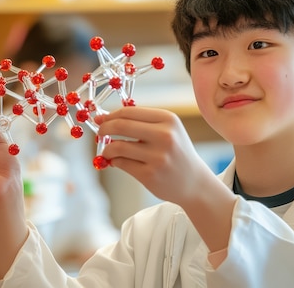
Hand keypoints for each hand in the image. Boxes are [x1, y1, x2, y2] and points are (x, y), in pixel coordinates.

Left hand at [95, 107, 213, 205]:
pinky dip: (114, 161)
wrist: (194, 181)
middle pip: (121, 125)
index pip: (129, 112)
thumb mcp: (168, 130)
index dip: (110, 115)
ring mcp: (158, 156)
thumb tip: (105, 118)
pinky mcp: (150, 175)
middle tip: (99, 133)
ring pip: (118, 147)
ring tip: (108, 151)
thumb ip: (141, 122)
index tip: (101, 119)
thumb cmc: (175, 152)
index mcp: (168, 119)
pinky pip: (121, 163)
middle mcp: (165, 136)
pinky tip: (118, 162)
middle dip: (104, 128)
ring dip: (107, 148)